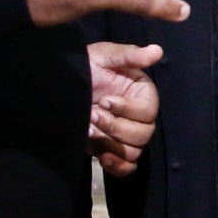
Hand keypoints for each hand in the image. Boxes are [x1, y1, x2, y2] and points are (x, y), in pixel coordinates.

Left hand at [87, 42, 161, 176]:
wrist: (60, 85)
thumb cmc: (86, 65)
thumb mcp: (106, 55)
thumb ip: (131, 55)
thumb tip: (157, 50)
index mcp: (143, 95)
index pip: (148, 111)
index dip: (127, 109)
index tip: (105, 100)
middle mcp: (139, 118)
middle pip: (142, 135)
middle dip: (115, 127)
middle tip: (92, 115)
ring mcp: (125, 136)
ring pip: (133, 152)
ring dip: (111, 143)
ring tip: (88, 130)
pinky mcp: (111, 150)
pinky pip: (127, 167)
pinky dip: (117, 166)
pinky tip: (102, 157)